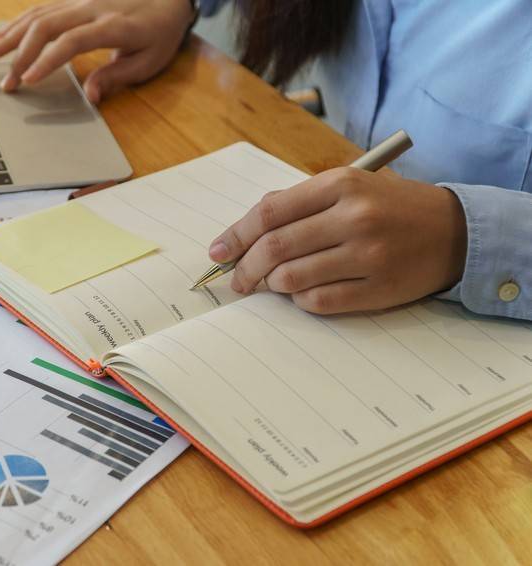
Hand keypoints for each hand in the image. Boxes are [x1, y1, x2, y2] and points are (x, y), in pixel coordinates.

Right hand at [0, 0, 193, 102]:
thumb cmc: (161, 33)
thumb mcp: (149, 61)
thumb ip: (117, 77)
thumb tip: (90, 97)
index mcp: (113, 26)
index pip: (72, 42)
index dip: (47, 60)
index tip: (29, 81)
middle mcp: (92, 8)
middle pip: (47, 25)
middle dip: (21, 54)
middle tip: (6, 82)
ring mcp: (81, 0)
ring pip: (39, 14)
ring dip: (11, 36)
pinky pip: (42, 8)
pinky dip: (20, 23)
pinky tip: (3, 36)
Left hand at [208, 168, 467, 313]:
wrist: (455, 230)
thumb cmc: (389, 207)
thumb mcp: (348, 187)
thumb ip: (298, 203)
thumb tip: (244, 231)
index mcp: (340, 184)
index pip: (270, 212)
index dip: (236, 235)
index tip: (217, 252)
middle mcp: (353, 217)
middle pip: (275, 247)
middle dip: (245, 268)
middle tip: (236, 280)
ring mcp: (368, 255)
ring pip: (292, 278)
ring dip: (271, 285)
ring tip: (271, 284)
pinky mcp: (379, 288)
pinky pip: (319, 301)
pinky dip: (300, 301)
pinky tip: (302, 293)